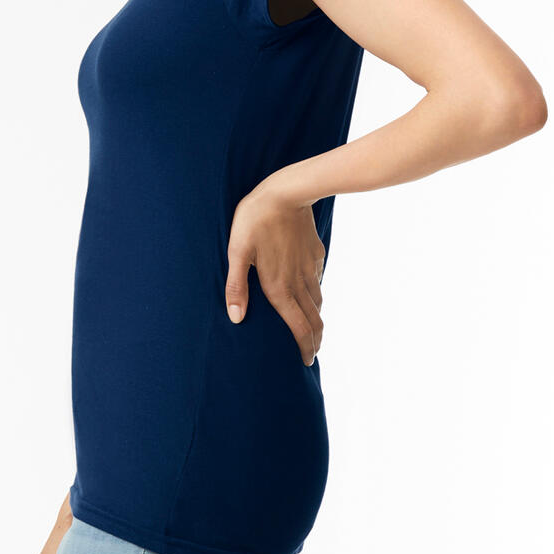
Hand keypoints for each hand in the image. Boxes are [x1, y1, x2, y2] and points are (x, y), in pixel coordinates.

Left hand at [225, 181, 325, 365]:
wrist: (285, 192)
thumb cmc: (254, 221)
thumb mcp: (237, 252)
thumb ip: (236, 286)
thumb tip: (236, 318)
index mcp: (279, 287)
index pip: (299, 327)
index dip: (304, 347)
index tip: (306, 361)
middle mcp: (298, 282)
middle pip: (314, 320)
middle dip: (314, 340)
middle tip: (312, 353)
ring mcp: (309, 267)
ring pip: (317, 301)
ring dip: (317, 319)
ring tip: (313, 329)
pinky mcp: (315, 253)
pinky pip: (317, 279)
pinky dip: (316, 294)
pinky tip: (310, 293)